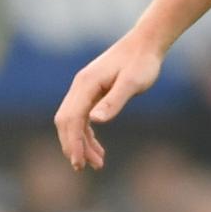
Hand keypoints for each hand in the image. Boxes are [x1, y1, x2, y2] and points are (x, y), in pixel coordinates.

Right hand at [53, 28, 167, 170]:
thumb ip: (114, 101)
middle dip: (72, 146)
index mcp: (86, 84)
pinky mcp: (91, 93)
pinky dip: (86, 135)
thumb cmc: (142, 62)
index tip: (79, 163)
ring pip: (72, 122)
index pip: (71, 118)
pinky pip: (82, 118)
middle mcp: (80, 87)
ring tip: (97, 163)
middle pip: (65, 122)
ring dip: (81, 143)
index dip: (73, 142)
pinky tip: (98, 148)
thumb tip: (95, 121)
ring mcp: (84, 90)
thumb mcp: (132, 83)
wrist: (145, 44)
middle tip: (83, 167)